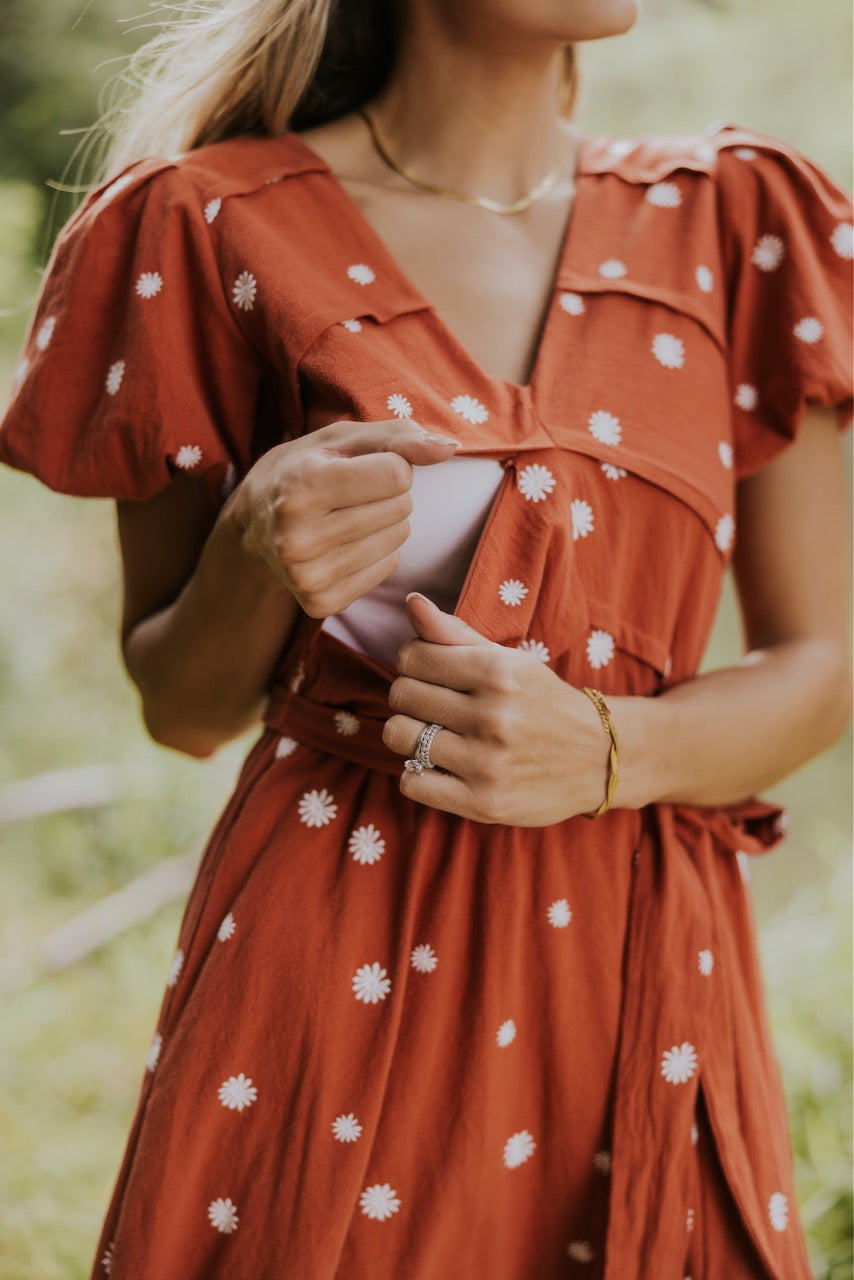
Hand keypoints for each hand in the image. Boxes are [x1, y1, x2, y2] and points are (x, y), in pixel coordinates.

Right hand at [231, 420, 459, 616]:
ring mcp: (308, 575)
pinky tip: (343, 544)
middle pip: (401, 507)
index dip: (389, 464)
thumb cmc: (304, 470)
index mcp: (301, 486)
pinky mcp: (320, 602)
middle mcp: (298, 536)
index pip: (398, 474)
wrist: (252, 527)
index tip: (358, 468)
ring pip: (399, 539)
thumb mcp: (342, 439)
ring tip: (346, 517)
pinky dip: (377, 553)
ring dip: (385, 523)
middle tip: (349, 495)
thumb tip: (450, 447)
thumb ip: (400, 436)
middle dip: (388, 495)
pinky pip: (388, 568)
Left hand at [383, 594, 611, 825]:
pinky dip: (417, 775)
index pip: (411, 656)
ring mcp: (487, 763)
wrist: (599, 759)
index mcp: (498, 672)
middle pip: (401, 695)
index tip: (431, 675)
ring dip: (409, 735)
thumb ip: (455, 633)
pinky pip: (411, 783)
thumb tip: (412, 602)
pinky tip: (440, 767)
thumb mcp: (509, 661)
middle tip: (435, 707)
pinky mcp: (484, 803)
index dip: (413, 663)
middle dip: (411, 698)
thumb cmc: (543, 703)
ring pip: (399, 736)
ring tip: (434, 735)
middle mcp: (493, 716)